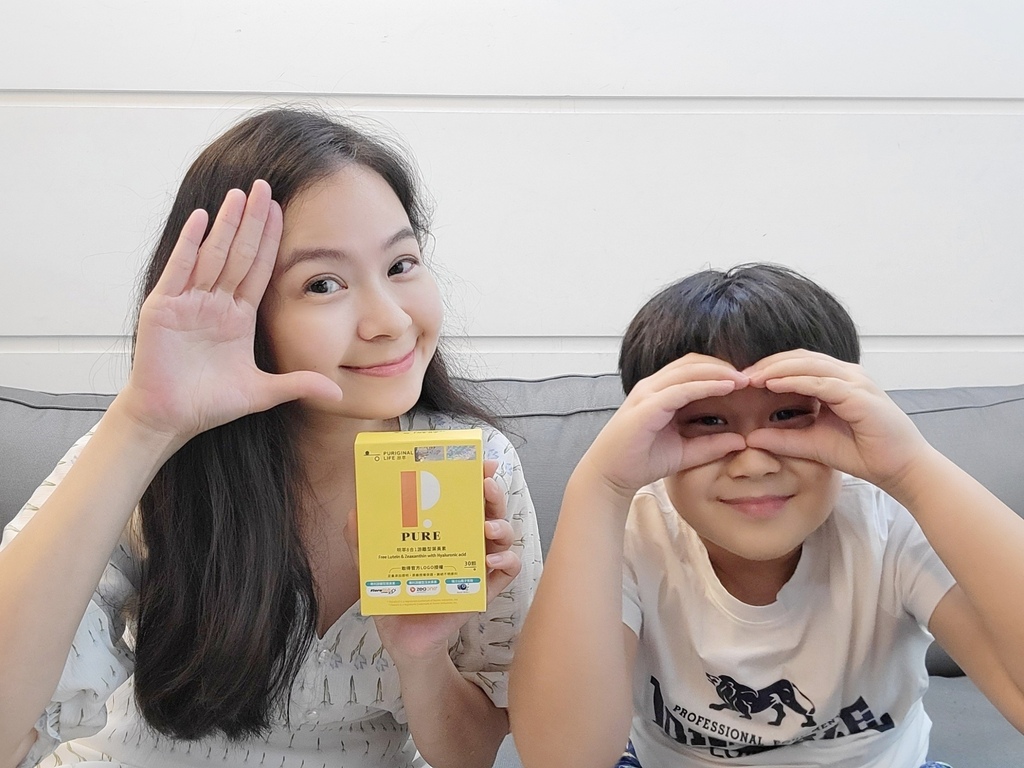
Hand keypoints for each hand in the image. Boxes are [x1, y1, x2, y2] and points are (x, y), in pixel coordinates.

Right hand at [117, 181, 342, 441]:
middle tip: (263, 186)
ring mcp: (188, 302)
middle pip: (237, 254)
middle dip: (251, 221)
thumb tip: (337, 392)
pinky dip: (189, 244)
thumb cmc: (209, 403)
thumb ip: (298, 384)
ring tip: (238, 193)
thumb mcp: (262, 392)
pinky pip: (179, 270)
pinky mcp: (164, 308)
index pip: (258, 269)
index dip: (269, 241)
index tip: (281, 210)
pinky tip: (200, 218)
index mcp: (237, 317)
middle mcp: (214, 303)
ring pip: (211, 255)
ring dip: (225, 224)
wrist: (170, 418)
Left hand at [346, 460, 521, 664]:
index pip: (466, 495)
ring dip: (502, 525)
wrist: (401, 638)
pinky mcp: (484, 591)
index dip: (477, 476)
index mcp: (446, 527)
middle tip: (485, 486)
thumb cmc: (394, 594)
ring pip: (505, 537)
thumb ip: (361, 537)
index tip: (480, 462)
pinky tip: (491, 560)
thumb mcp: (372, 561)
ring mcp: (478, 565)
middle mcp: (467, 541)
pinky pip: (508, 572)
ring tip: (487, 526)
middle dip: (494, 493)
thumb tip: (354, 511)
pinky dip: (507, 561)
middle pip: (492, 509)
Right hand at [579, 354, 748, 499]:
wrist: (610, 476)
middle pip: (693, 362)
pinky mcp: (647, 406)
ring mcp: (648, 394)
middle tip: (751, 376)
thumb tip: (741, 441)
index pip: (693, 369)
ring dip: (719, 371)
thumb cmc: (641, 462)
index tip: (747, 382)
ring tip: (744, 379)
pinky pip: (681, 389)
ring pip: (688, 370)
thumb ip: (710, 444)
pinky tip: (726, 388)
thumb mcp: (685, 452)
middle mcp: (652, 387)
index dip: (720, 370)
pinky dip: (706, 385)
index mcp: (659, 392)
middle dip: (723, 366)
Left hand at [744, 350, 932, 492]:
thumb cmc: (863, 454)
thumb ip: (784, 438)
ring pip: (808, 365)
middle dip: (767, 364)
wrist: (900, 469)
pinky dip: (795, 380)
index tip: (741, 381)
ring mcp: (855, 381)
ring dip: (776, 369)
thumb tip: (751, 437)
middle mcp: (847, 375)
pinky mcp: (860, 394)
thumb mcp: (813, 445)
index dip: (768, 368)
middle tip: (738, 375)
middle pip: (799, 358)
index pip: (797, 364)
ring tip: (750, 378)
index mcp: (837, 381)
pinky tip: (773, 385)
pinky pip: (821, 382)